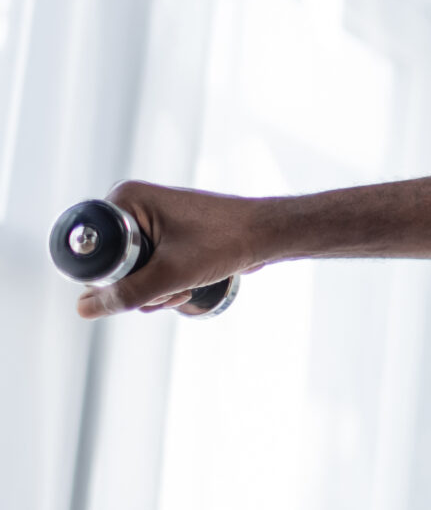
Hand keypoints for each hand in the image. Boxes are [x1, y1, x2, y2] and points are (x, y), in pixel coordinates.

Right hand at [74, 180, 266, 317]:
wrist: (269, 233)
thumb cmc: (225, 242)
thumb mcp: (170, 275)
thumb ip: (127, 294)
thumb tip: (83, 309)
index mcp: (124, 200)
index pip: (93, 250)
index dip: (110, 279)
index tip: (141, 289)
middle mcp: (133, 204)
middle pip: (113, 263)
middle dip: (139, 288)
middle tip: (170, 292)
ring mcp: (150, 219)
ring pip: (133, 270)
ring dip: (155, 290)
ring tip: (183, 290)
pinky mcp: (167, 233)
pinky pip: (150, 266)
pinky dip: (165, 283)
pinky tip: (187, 289)